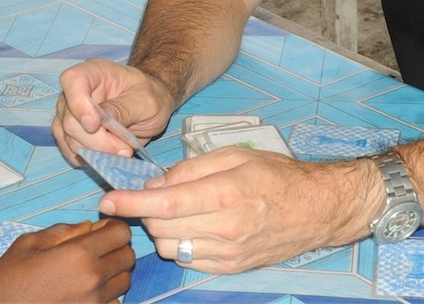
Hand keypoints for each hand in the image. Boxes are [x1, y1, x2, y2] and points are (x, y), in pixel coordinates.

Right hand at [0, 219, 133, 302]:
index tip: (101, 229)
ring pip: (125, 281)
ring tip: (90, 271)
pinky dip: (107, 296)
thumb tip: (88, 227)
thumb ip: (63, 231)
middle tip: (96, 249)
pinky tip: (87, 292)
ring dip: (113, 272)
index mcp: (78, 254)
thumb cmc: (7, 281)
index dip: (113, 227)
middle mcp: (93, 280)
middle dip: (116, 248)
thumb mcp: (29, 244)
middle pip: (128, 257)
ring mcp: (95, 303)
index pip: (120, 233)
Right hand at [53, 57, 175, 162]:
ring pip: (67, 138)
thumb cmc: (148, 96)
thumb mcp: (147, 101)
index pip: (73, 80)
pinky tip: (105, 157)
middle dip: (96, 141)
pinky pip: (68, 149)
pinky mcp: (70, 132)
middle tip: (124, 149)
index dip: (78, 104)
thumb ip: (125, 109)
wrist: (148, 106)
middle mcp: (76, 91)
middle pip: (69, 119)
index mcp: (94, 72)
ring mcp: (69, 112)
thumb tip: (103, 120)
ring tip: (121, 151)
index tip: (95, 125)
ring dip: (94, 152)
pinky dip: (86, 158)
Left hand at [100, 147, 377, 273]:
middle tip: (152, 196)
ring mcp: (228, 253)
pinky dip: (180, 243)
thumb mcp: (234, 155)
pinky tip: (193, 227)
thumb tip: (156, 184)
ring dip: (162, 229)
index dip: (130, 203)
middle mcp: (224, 228)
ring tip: (176, 211)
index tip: (107, 200)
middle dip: (145, 212)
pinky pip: (188, 260)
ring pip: (170, 247)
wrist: (317, 209)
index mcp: (224, 193)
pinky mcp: (231, 268)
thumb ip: (191, 168)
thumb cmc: (277, 175)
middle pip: (160, 228)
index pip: (163, 203)